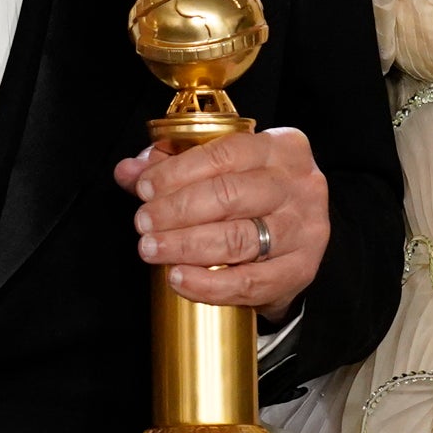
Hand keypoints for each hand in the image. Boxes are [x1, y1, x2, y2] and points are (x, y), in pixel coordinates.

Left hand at [111, 125, 329, 319]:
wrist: (296, 241)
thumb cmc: (254, 197)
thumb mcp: (220, 170)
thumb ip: (172, 166)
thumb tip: (128, 171)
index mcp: (280, 148)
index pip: (224, 154)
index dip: (177, 172)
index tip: (144, 189)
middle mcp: (300, 185)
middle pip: (229, 196)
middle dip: (176, 210)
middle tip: (142, 223)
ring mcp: (304, 229)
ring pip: (238, 239)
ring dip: (186, 246)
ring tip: (152, 249)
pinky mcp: (301, 270)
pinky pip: (249, 282)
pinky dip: (209, 285)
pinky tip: (178, 279)